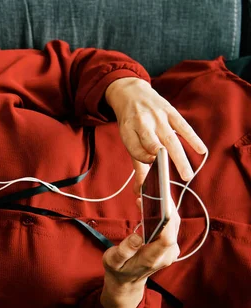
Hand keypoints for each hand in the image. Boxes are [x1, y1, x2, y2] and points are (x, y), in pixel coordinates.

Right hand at [100, 196, 180, 307]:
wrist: (128, 280)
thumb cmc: (119, 270)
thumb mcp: (113, 262)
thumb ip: (124, 250)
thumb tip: (137, 236)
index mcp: (153, 259)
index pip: (166, 238)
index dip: (166, 219)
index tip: (159, 202)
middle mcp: (167, 254)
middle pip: (173, 225)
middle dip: (163, 204)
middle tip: (151, 187)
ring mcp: (171, 248)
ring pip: (173, 222)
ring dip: (163, 204)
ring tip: (150, 190)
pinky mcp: (170, 243)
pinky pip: (170, 224)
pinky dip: (163, 210)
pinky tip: (152, 200)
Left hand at [105, 77, 207, 193]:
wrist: (131, 93)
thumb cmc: (131, 122)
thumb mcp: (128, 139)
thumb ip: (137, 163)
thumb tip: (138, 191)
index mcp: (128, 131)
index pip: (135, 151)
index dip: (144, 160)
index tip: (153, 166)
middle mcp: (142, 123)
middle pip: (153, 145)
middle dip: (163, 162)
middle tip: (171, 180)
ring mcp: (158, 116)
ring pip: (170, 139)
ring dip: (179, 158)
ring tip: (187, 174)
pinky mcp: (170, 111)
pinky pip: (183, 126)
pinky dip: (192, 138)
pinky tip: (201, 150)